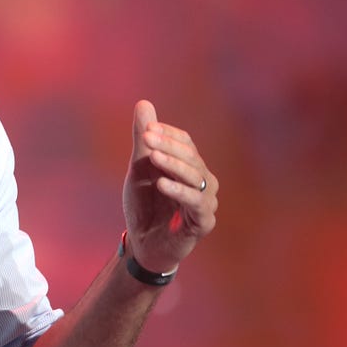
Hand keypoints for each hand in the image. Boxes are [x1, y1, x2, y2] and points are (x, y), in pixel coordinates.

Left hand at [122, 100, 216, 273]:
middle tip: (147, 138)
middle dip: (168, 146)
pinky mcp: (203, 223)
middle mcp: (205, 182)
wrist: (143, 244)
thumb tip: (143, 103)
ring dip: (174, 165)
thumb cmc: (145, 205)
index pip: (186, 143)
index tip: (148, 128)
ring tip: (153, 157)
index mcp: (192, 167)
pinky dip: (179, 192)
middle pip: (191, 158)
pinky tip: (161, 184)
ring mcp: (206, 202)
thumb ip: (144, 140)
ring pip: (196, 178)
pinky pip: (195, 203)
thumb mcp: (140, 168)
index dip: (168, 134)